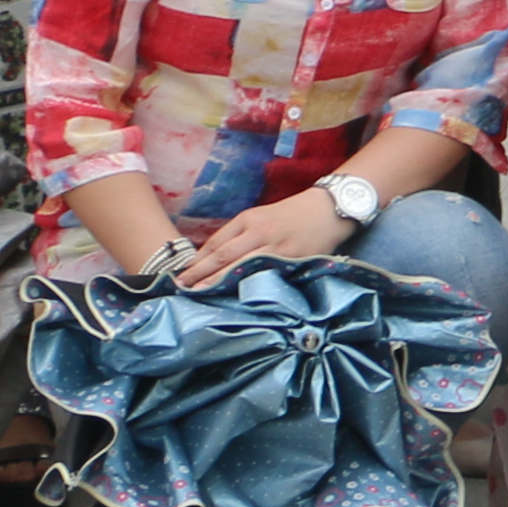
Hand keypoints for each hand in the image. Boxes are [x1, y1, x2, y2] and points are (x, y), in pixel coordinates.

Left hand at [180, 186, 344, 283]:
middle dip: (200, 274)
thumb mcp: (260, 216)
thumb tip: (210, 257)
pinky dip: (247, 285)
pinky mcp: (291, 259)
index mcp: (249, 219)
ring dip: (218, 282)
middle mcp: (259, 232)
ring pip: (240, 267)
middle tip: (180, 289)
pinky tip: (235, 296)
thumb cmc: (291, 214)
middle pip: (223, 256)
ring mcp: (275, 247)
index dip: (197, 261)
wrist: (328, 209)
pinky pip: (265, 275)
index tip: (180, 275)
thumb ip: (237, 234)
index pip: (216, 243)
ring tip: (199, 295)